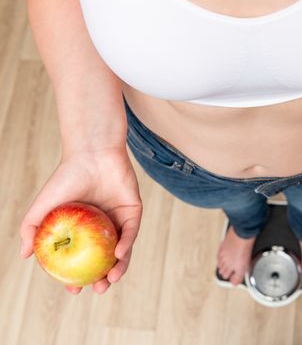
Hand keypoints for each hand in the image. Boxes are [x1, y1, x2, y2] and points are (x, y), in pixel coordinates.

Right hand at [19, 148, 141, 294]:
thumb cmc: (66, 177)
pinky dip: (126, 245)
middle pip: (104, 259)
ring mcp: (119, 220)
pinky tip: (119, 256)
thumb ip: (32, 229)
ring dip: (119, 268)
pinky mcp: (134, 212)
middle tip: (97, 289)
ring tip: (110, 281)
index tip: (74, 291)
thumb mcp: (43, 206)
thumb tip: (25, 256)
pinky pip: (131, 233)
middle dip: (102, 279)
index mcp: (82, 230)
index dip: (77, 277)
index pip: (81, 259)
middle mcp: (101, 228)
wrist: (91, 153)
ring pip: (122, 250)